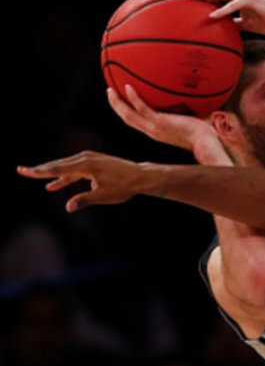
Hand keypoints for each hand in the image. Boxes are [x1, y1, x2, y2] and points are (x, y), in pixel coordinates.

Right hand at [17, 152, 144, 212]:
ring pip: (66, 167)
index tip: (23, 171)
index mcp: (86, 165)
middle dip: (41, 170)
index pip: (57, 168)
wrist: (141, 176)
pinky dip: (66, 177)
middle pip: (58, 165)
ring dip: (53, 175)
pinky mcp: (95, 162)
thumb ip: (84, 200)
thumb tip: (68, 208)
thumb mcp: (103, 196)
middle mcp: (86, 158)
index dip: (39, 171)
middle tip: (22, 171)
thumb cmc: (124, 186)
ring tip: (37, 179)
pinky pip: (75, 170)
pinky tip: (56, 185)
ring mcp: (90, 158)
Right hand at [108, 84, 216, 150]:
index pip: (137, 123)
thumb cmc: (202, 134)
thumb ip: (185, 113)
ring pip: (128, 115)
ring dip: (117, 103)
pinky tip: (127, 87)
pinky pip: (142, 109)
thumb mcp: (189, 122)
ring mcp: (155, 128)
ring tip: (110, 89)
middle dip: (116, 106)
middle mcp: (152, 131)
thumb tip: (191, 99)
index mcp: (157, 132)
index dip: (127, 112)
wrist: (205, 142)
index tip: (122, 102)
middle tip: (110, 92)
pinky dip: (133, 98)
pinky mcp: (160, 123)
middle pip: (127, 119)